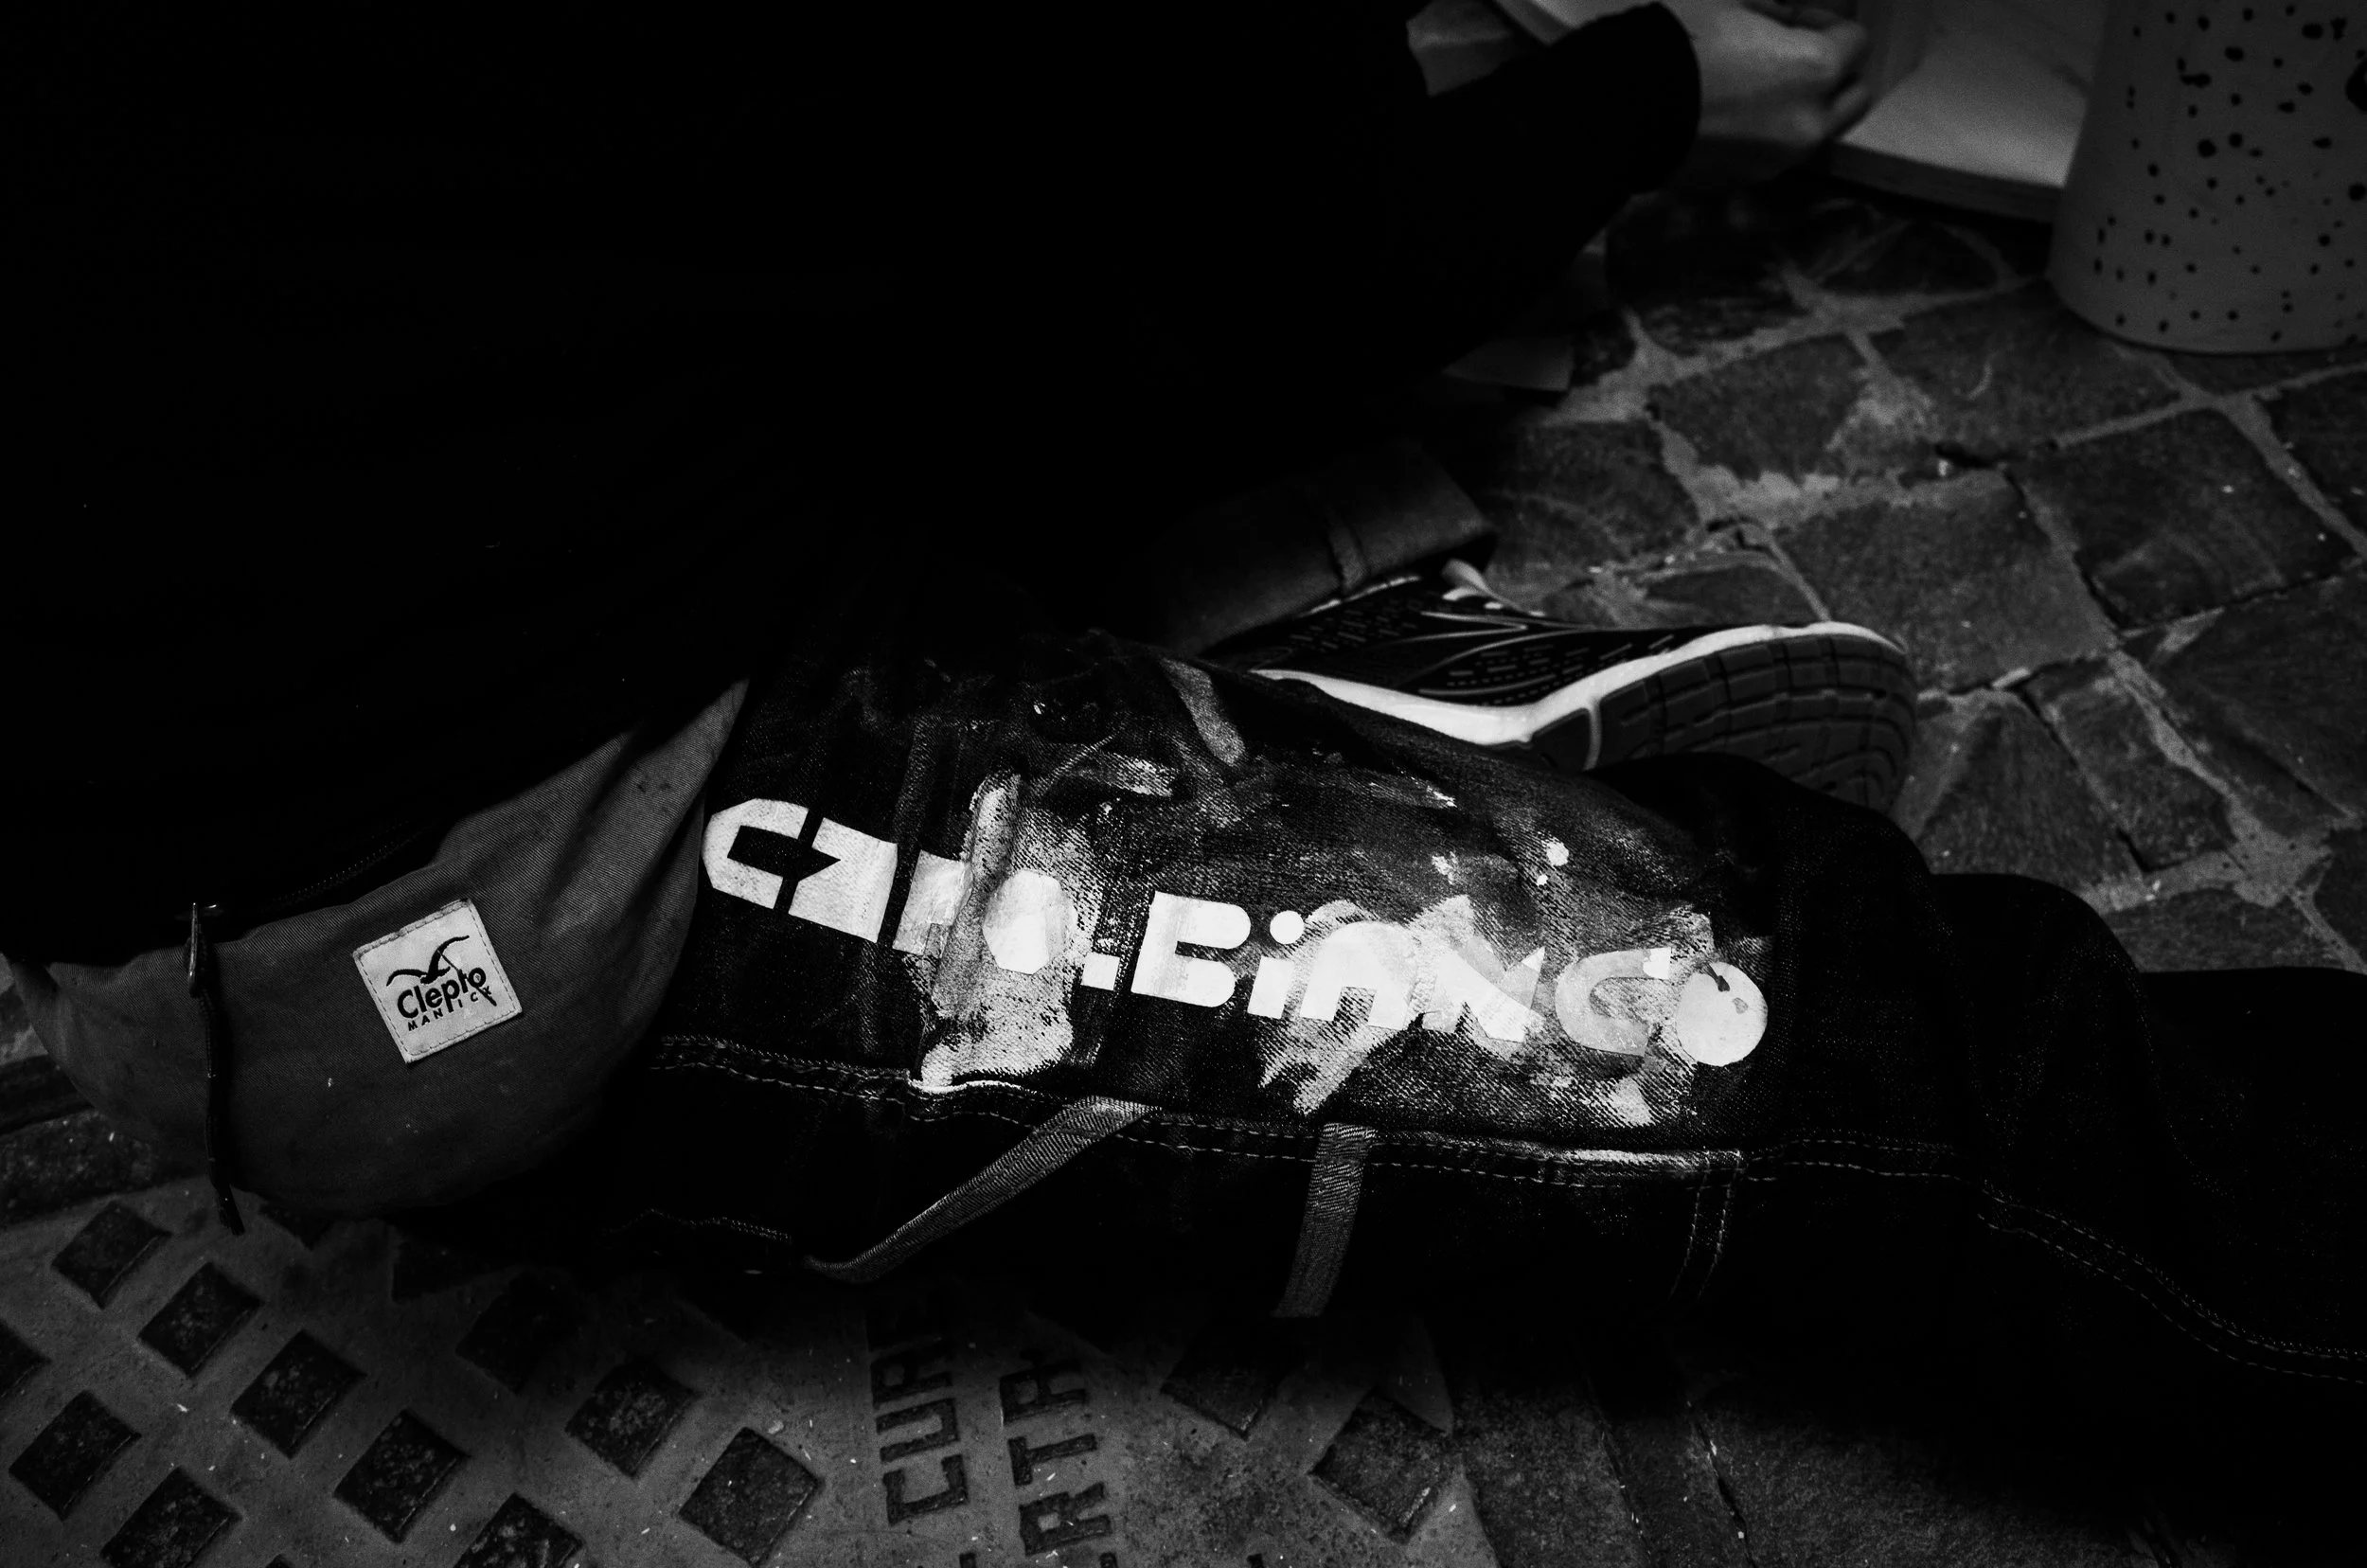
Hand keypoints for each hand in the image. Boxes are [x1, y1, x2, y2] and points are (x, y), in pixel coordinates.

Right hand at [1661, 0, 1872, 186]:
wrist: (1623, 110)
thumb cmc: (1679, 43)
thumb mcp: (1732, 3)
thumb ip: (1774, 12)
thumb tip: (1787, 19)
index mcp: (1817, 69)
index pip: (1856, 42)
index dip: (1827, 23)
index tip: (1795, 17)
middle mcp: (1811, 122)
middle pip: (1853, 98)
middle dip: (1834, 76)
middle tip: (1796, 57)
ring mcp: (1779, 160)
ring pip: (1816, 131)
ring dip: (1803, 109)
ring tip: (1761, 90)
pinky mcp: (1745, 182)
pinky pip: (1775, 154)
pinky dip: (1766, 136)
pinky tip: (1731, 119)